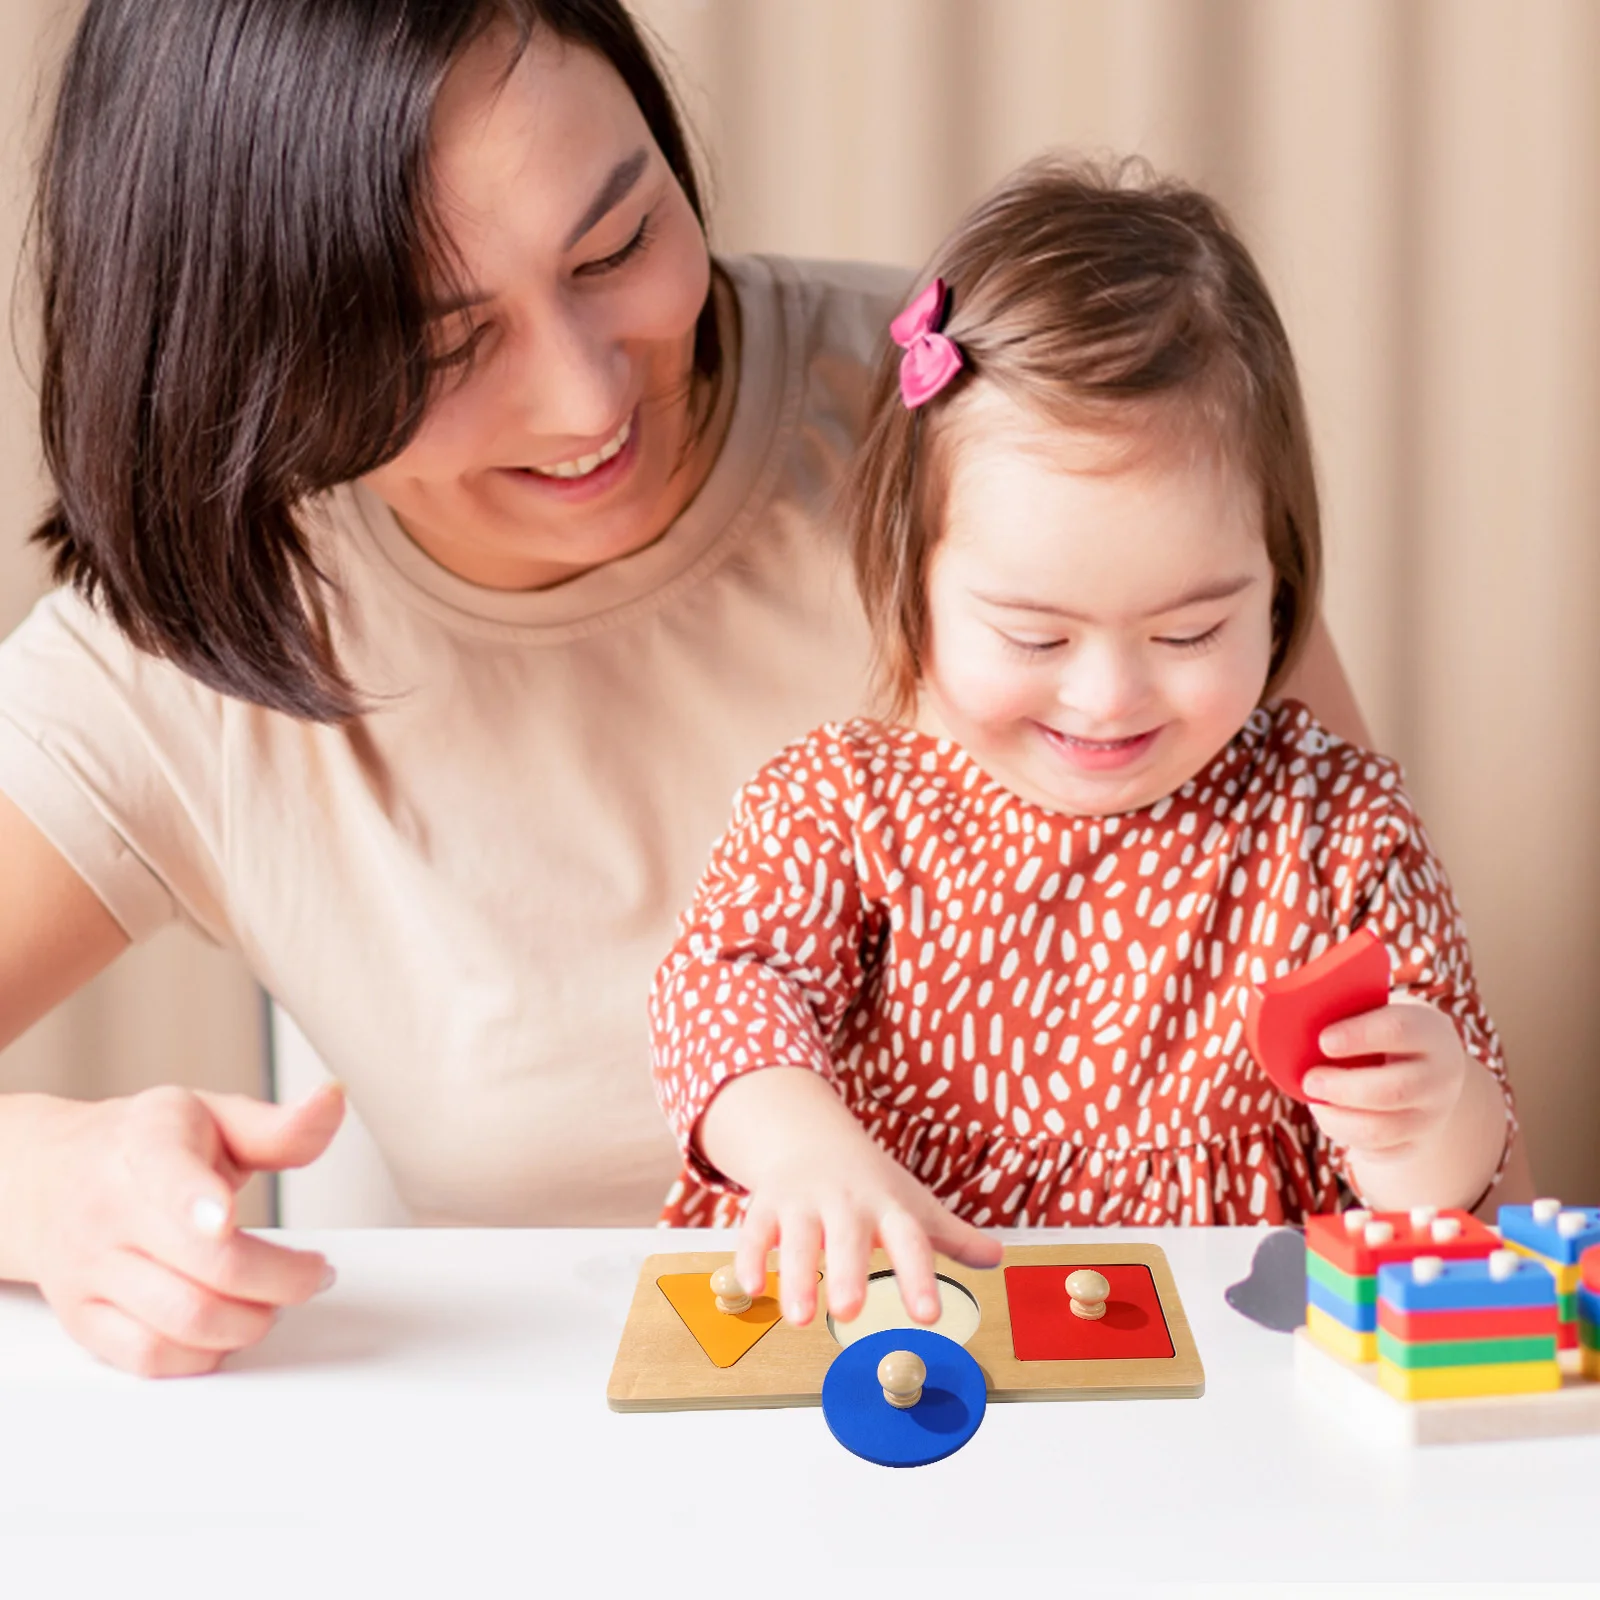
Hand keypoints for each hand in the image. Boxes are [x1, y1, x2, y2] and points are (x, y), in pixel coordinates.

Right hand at [21, 1082, 344, 1376]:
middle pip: (209, 1265)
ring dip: (251, 1322)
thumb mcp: (211, 1115)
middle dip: (284, 1279)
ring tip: (275, 1301)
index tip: (226, 1217)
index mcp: (147, 1145)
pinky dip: (203, 1356)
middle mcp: (110, 1209)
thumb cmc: (143, 1144)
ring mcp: (93, 1269)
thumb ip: (277, 1125)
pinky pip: (148, 1357)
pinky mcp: (83, 1318)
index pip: (168, 1173)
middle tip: (315, 1273)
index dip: (197, 1198)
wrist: (50, 1176)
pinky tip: (229, 1328)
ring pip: (182, 1320)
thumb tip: (333, 1102)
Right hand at [703, 1069, 1000, 1328]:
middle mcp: (846, 1203)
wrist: (811, 1134)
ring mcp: (803, 1202)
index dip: (919, 1277)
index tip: (928, 1315)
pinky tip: (752, 1290)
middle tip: (849, 1312)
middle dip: (846, 1273)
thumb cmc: (870, 1181)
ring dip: (795, 1276)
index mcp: (888, 1207)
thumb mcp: (913, 1204)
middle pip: (847, 1238)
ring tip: (801, 1318)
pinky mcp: (767, 1205)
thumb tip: (997, 1257)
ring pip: (796, 1238)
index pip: (909, 1242)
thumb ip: (953, 1236)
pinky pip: (754, 1232)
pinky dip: (750, 1259)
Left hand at [1301, 997, 1468, 1163]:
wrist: (1431, 1064)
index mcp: (1430, 1031)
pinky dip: (1349, 1140)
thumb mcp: (1378, 1010)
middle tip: (1309, 1080)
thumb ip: (1347, 1010)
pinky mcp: (1420, 1143)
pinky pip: (1381, 1152)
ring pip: (1383, 1129)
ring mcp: (1434, 1115)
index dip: (1357, 1035)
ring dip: (1339, 1119)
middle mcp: (1441, 1076)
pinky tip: (1332, 1119)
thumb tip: (1288, 1011)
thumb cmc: (1385, 1029)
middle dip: (1342, 1088)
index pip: (1398, 1030)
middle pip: (1394, 1090)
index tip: (1322, 1040)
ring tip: (1315, 1103)